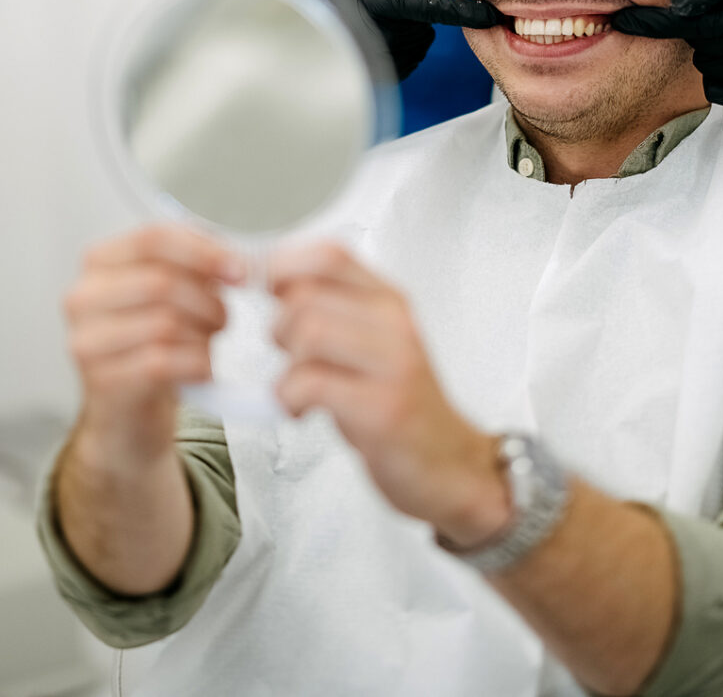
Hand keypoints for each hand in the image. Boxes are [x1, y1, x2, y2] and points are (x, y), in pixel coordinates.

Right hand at [62, 225, 245, 476]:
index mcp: (99, 264)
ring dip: (203, 335)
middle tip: (225, 317)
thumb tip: (235, 262)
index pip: (152, 238)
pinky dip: (196, 364)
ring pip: (165, 323)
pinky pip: (163, 362)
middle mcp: (83, 298)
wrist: (128, 415)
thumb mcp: (168, 297)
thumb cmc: (151, 347)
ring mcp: (87, 341)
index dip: (203, 251)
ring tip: (208, 343)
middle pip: (161, 282)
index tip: (238, 269)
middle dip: (208, 300)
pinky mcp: (102, 381)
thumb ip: (194, 268)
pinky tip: (201, 369)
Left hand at [267, 242, 509, 545]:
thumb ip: (333, 312)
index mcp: (389, 302)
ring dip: (284, 366)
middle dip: (278, 328)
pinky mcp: (384, 408)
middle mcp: (395, 324)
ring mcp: (394, 365)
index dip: (284, 268)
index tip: (270, 297)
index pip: (329, 255)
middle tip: (288, 357)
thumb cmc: (400, 406)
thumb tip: (271, 283)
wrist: (453, 466)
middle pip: (306, 297)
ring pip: (308, 334)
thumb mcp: (373, 345)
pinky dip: (288, 398)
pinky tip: (300, 411)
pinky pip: (311, 384)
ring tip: (295, 388)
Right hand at [316, 0, 502, 80]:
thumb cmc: (326, 0)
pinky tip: (375, 33)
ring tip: (374, 16)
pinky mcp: (395, 71)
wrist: (304, 45)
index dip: (467, 10)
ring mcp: (397, 57)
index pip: (439, 7)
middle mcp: (397, 36)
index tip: (491, 14)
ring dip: (409, 19)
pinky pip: (411, 47)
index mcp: (390, 9)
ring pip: (422, 29)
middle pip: (428, 10)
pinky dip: (401, 36)